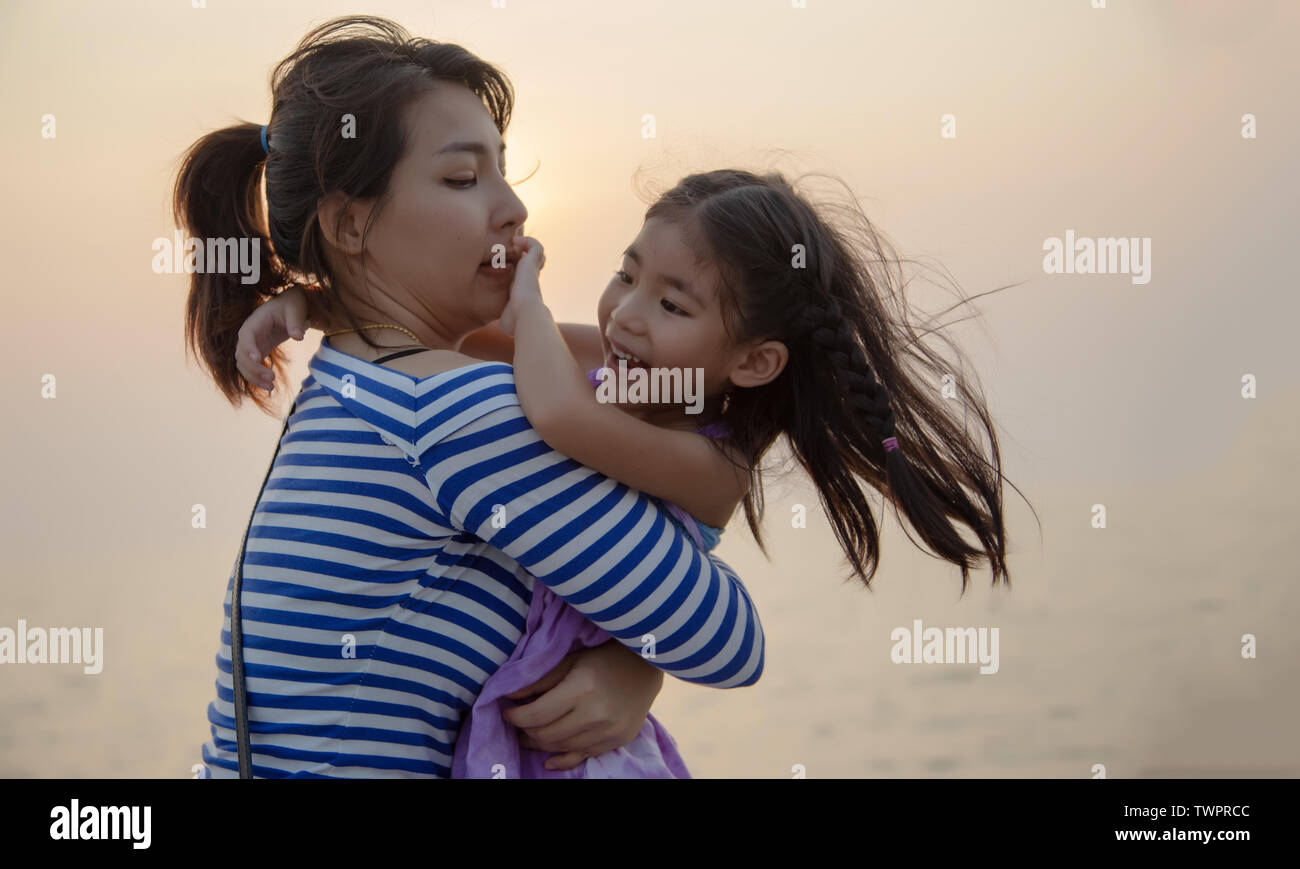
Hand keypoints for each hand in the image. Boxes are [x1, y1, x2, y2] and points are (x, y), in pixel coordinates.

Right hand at [235, 285, 311, 391]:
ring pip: (243, 364)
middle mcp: (248, 334)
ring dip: (254, 377)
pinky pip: (251, 368)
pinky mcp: (257, 353)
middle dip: (253, 367)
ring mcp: (251, 345)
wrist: (290, 307)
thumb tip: (298, 337)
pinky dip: (257, 378)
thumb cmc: (292, 305)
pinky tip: (270, 387)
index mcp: (255, 321)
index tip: (256, 358)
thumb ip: (296, 322)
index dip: (248, 347)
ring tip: (270, 387)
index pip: (246, 335)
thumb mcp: (296, 309)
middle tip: (272, 377)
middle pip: (241, 353)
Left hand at [498, 236, 545, 338]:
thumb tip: (505, 326)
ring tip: (515, 243)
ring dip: (528, 247)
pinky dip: (528, 241)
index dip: (522, 271)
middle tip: (514, 251)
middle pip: (535, 263)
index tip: (509, 266)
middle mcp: (532, 280)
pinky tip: (517, 242)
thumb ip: (506, 318)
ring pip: (538, 254)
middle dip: (526, 256)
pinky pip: (536, 246)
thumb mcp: (507, 320)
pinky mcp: (532, 263)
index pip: (527, 278)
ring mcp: (533, 271)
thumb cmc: (516, 321)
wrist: (524, 314)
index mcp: (526, 291)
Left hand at [501, 638, 663, 770]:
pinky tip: (548, 760)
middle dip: (526, 731)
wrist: (647, 667)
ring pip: (562, 747)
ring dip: (540, 744)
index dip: (516, 716)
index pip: (537, 714)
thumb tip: (510, 696)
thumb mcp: (570, 661)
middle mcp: (595, 714)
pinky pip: (583, 757)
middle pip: (547, 734)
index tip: (507, 711)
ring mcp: (608, 731)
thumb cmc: (604, 658)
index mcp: (581, 689)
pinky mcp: (617, 741)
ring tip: (529, 735)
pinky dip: (562, 760)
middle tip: (517, 723)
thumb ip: (540, 680)